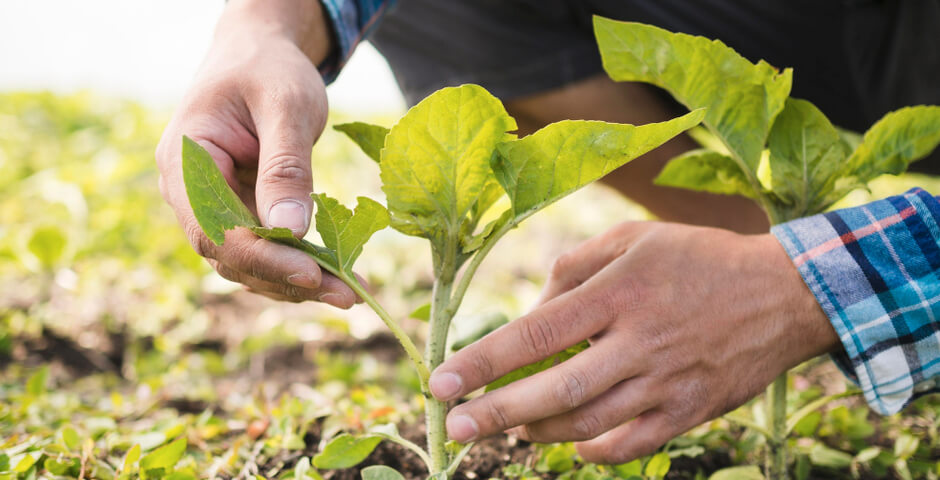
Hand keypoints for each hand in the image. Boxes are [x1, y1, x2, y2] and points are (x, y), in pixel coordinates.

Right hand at [155, 0, 356, 306]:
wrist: (259, 53)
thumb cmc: (269, 69)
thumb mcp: (286, 106)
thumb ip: (286, 167)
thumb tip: (292, 231)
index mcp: (185, 162)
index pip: (214, 230)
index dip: (262, 259)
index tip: (313, 274)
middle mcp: (189, 193)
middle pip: (232, 255)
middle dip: (288, 279)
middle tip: (348, 295)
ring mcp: (212, 205)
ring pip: (249, 261)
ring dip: (297, 282)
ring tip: (350, 292)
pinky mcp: (238, 211)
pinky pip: (265, 248)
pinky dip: (300, 264)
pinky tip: (339, 275)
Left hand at [428, 222, 837, 463]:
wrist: (784, 294)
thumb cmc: (698, 258)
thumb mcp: (633, 239)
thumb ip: (573, 269)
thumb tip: (530, 313)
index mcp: (618, 293)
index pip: (534, 335)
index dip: (481, 363)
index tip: (440, 383)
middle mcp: (639, 342)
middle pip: (554, 391)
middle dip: (495, 413)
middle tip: (454, 427)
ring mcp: (666, 383)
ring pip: (587, 424)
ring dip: (538, 431)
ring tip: (509, 427)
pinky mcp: (689, 412)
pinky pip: (630, 446)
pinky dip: (591, 451)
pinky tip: (569, 444)